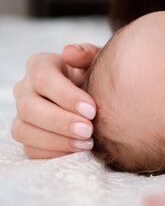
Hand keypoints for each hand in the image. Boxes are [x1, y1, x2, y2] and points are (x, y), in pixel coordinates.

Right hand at [11, 43, 99, 157]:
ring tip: (87, 144)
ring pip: (23, 130)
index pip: (43, 79)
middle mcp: (25, 88)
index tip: (92, 110)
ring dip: (56, 141)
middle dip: (60, 122)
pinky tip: (77, 151)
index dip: (66, 96)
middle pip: (29, 107)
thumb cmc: (97, 74)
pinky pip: (30, 149)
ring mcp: (23, 114)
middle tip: (89, 131)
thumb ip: (87, 54)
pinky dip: (53, 153)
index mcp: (40, 65)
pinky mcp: (28, 134)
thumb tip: (70, 52)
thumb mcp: (98, 60)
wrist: (100, 94)